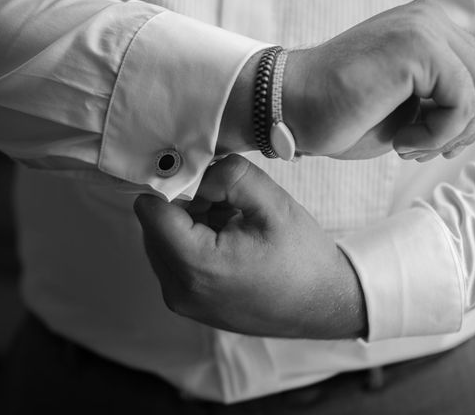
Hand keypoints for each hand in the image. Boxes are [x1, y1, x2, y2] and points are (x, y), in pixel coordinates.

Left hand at [134, 154, 366, 338]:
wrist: (324, 306)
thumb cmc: (303, 258)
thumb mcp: (273, 204)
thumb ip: (230, 175)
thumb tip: (197, 168)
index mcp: (198, 265)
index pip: (150, 210)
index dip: (172, 185)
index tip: (200, 178)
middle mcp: (179, 289)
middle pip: (153, 226)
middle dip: (184, 204)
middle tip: (225, 199)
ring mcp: (182, 301)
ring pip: (162, 241)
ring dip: (189, 222)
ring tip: (231, 221)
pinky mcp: (189, 304)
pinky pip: (174, 260)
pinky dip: (193, 241)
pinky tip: (228, 238)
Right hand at [220, 0, 474, 159]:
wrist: (288, 110)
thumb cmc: (335, 115)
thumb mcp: (403, 109)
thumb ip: (441, 101)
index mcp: (424, 28)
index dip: (465, 121)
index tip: (427, 145)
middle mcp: (428, 19)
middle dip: (461, 130)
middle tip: (417, 150)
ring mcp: (424, 28)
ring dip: (447, 135)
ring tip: (405, 147)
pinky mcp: (418, 47)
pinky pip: (463, 102)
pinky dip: (438, 135)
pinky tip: (400, 143)